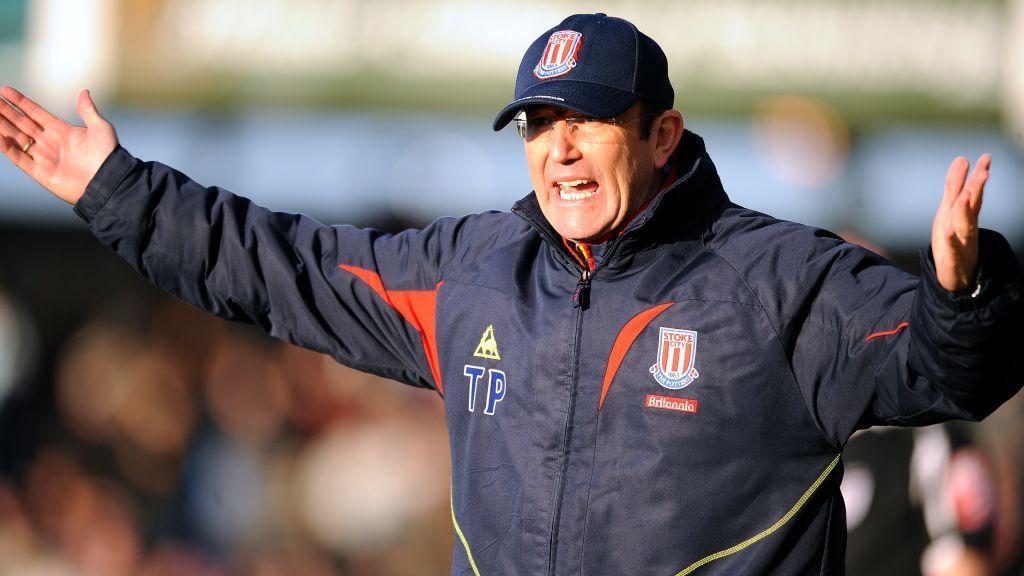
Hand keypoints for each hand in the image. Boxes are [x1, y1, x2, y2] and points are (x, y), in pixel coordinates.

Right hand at [0, 86, 117, 204]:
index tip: (5, 90)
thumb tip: (84, 91)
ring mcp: (43, 157)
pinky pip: (19, 157)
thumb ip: (87, 111)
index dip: (20, 102)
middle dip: (6, 111)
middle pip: (21, 123)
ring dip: (2, 125)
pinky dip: (7, 147)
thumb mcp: (100, 128)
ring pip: (16, 138)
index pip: (35, 113)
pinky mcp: (40, 172)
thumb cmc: (107, 155)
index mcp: (61, 130)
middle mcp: (49, 142)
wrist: (108, 182)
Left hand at [931, 154, 989, 292]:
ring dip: (964, 212)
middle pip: (973, 207)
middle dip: (977, 190)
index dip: (979, 177)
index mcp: (965, 215)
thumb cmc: (953, 239)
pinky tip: (949, 233)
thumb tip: (962, 159)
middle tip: (983, 172)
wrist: (956, 277)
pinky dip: (952, 242)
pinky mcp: (953, 261)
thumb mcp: (950, 210)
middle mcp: (966, 227)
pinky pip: (953, 251)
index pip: (974, 194)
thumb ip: (955, 186)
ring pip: (965, 227)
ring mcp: (962, 244)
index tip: (986, 158)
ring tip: (964, 197)